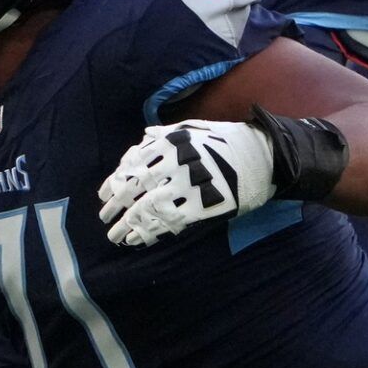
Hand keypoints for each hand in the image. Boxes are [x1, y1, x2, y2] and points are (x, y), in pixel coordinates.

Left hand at [97, 119, 274, 247]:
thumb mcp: (194, 128)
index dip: (114, 182)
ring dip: (129, 224)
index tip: (103, 196)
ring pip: (150, 207)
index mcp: (171, 142)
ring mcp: (191, 185)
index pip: (132, 165)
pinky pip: (171, 221)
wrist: (264, 156)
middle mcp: (177, 162)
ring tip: (116, 237)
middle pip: (136, 188)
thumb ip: (165, 134)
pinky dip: (152, 232)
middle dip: (116, 205)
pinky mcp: (205, 205)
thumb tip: (143, 137)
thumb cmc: (226, 141)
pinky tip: (139, 240)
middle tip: (104, 219)